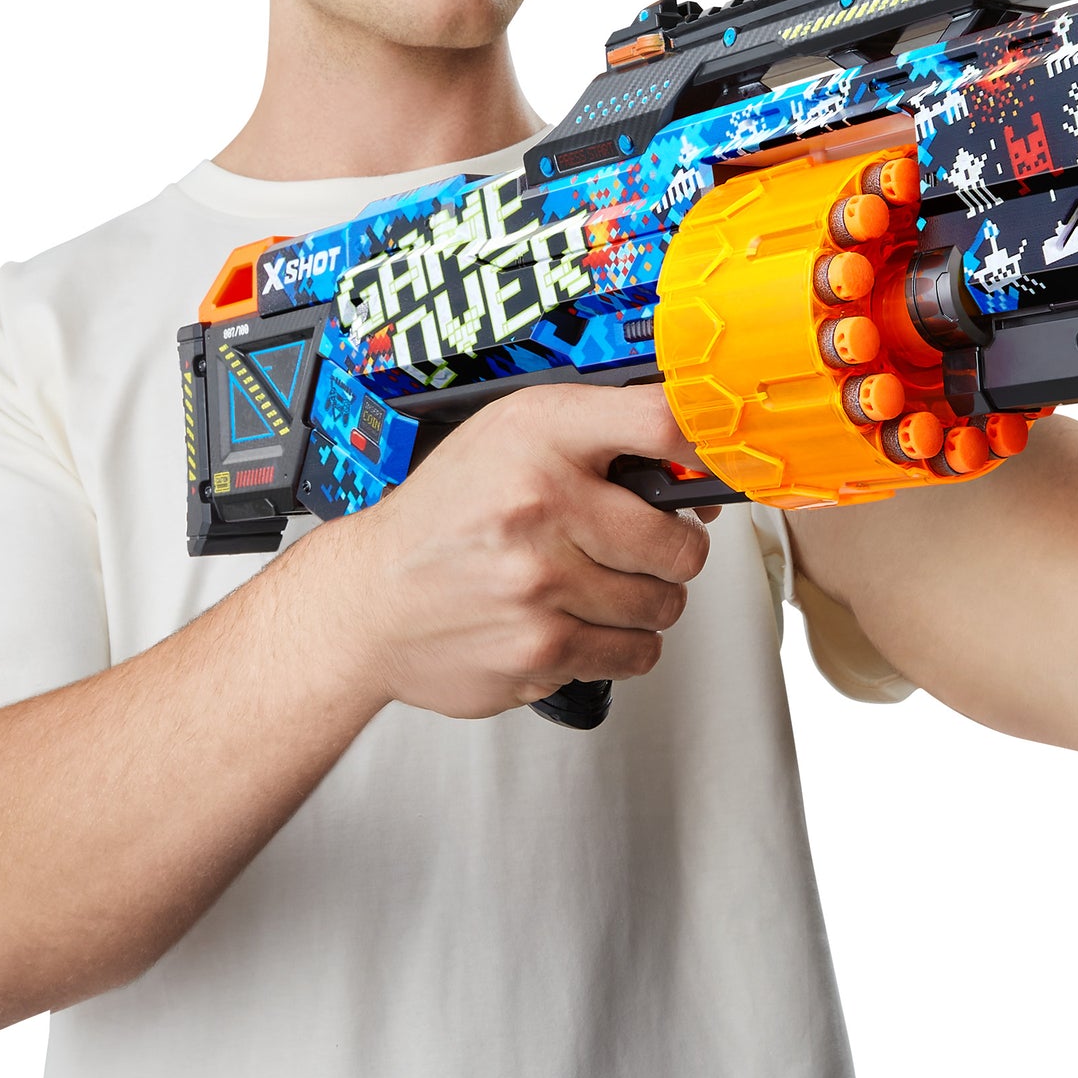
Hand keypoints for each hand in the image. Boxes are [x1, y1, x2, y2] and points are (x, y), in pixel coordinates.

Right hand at [321, 385, 712, 718]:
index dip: (704, 450)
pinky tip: (578, 622)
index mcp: (538, 435)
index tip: (709, 473)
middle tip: (640, 549)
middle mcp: (540, 505)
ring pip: (663, 606)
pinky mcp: (540, 653)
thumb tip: (696, 456)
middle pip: (681, 544)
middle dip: (672, 553)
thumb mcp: (512, 435)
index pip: (661, 423)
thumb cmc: (447, 516)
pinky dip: (619, 645)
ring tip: (598, 587)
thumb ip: (601, 430)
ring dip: (644, 603)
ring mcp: (540, 585)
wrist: (368, 600)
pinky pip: (633, 654)